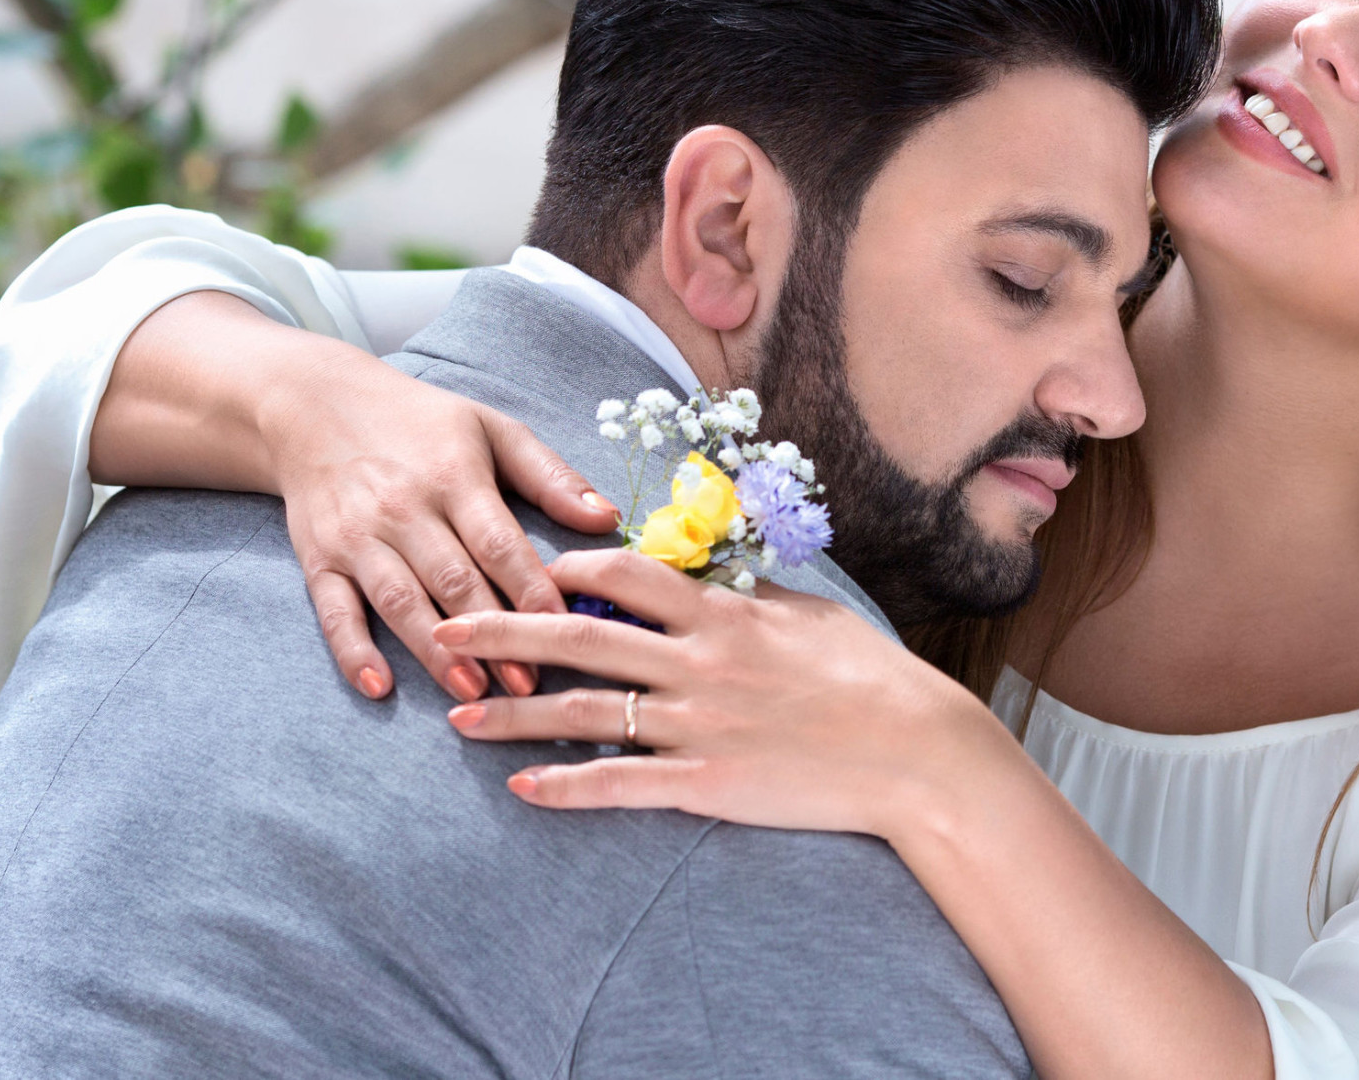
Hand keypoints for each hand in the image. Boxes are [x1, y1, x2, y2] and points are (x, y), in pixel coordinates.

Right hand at [255, 342, 619, 702]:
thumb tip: (607, 518)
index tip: (565, 631)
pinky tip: (380, 686)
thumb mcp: (492, 429)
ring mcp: (357, 537)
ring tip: (473, 693)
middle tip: (529, 684)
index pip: (500, 543)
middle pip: (453, 580)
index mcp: (454, 476)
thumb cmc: (420, 423)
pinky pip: (334, 612)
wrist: (315, 405)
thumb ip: (551, 476)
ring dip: (435, 652)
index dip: (532, 590)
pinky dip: (353, 651)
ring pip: (399, 602)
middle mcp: (404, 509)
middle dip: (494, 635)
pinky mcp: (319, 559)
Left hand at [429, 549, 1015, 840]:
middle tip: (444, 627)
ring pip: (584, 712)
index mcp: (723, 612)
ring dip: (514, 716)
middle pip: (579, 635)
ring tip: (459, 720)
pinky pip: (619, 784)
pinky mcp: (705, 783)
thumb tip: (709, 580)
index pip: (624, 573)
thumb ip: (749, 598)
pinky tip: (521, 790)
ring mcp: (697, 724)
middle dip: (503, 629)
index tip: (525, 569)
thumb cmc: (871, 677)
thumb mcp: (810, 614)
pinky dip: (566, 787)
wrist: (915, 750)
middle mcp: (698, 661)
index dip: (565, 568)